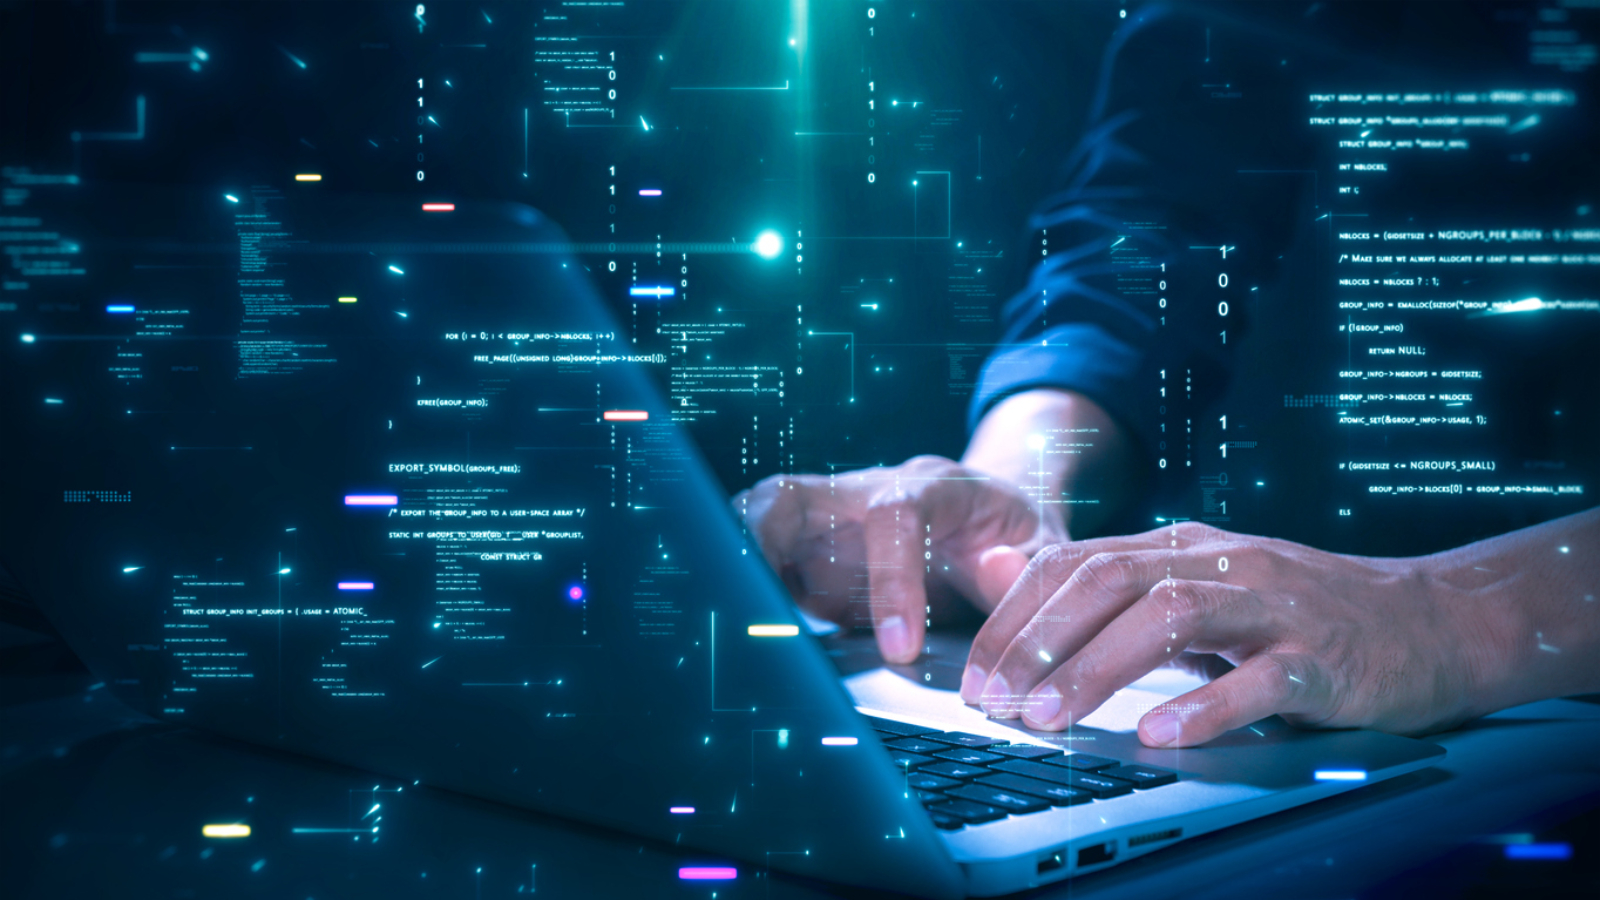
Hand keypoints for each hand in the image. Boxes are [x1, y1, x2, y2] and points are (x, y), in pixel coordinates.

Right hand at [736, 456, 1064, 662]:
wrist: (990, 518)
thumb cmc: (1015, 536)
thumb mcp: (1045, 546)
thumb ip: (1030, 566)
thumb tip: (1000, 572)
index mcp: (931, 485)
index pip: (895, 515)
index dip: (892, 580)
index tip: (900, 649)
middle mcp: (864, 492)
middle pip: (791, 494)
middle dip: (760, 541)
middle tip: (754, 606)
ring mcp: (825, 520)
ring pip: (758, 519)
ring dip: (738, 562)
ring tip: (732, 621)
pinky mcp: (804, 553)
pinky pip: (755, 559)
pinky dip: (745, 589)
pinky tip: (746, 633)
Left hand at [960, 522, 1506, 746]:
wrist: (1428, 621)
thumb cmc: (1300, 613)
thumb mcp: (1203, 589)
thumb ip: (1123, 595)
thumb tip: (1021, 603)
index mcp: (1182, 547)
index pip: (1075, 564)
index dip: (1015, 617)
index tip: (976, 673)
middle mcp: (1219, 562)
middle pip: (1107, 581)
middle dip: (1038, 640)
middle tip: (994, 698)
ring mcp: (1272, 604)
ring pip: (1169, 617)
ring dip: (1099, 668)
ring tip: (1051, 717)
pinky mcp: (1322, 653)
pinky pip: (1258, 676)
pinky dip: (1205, 704)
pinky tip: (1160, 733)